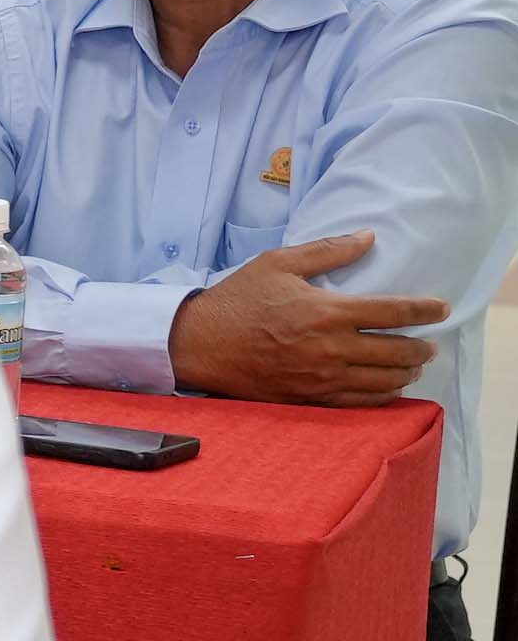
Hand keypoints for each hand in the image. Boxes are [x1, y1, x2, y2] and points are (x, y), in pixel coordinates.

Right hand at [167, 233, 450, 404]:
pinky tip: (389, 387)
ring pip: (384, 380)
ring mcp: (322, 377)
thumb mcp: (278, 263)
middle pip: (398, 352)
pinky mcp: (309, 397)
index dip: (425, 310)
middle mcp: (331, 348)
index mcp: (328, 311)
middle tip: (430, 342)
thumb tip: (368, 238)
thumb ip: (328, 251)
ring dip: (407, 372)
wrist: (198, 344)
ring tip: (414, 365)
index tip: (441, 308)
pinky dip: (383, 396)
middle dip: (422, 347)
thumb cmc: (237, 300)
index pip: (394, 312)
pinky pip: (360, 402)